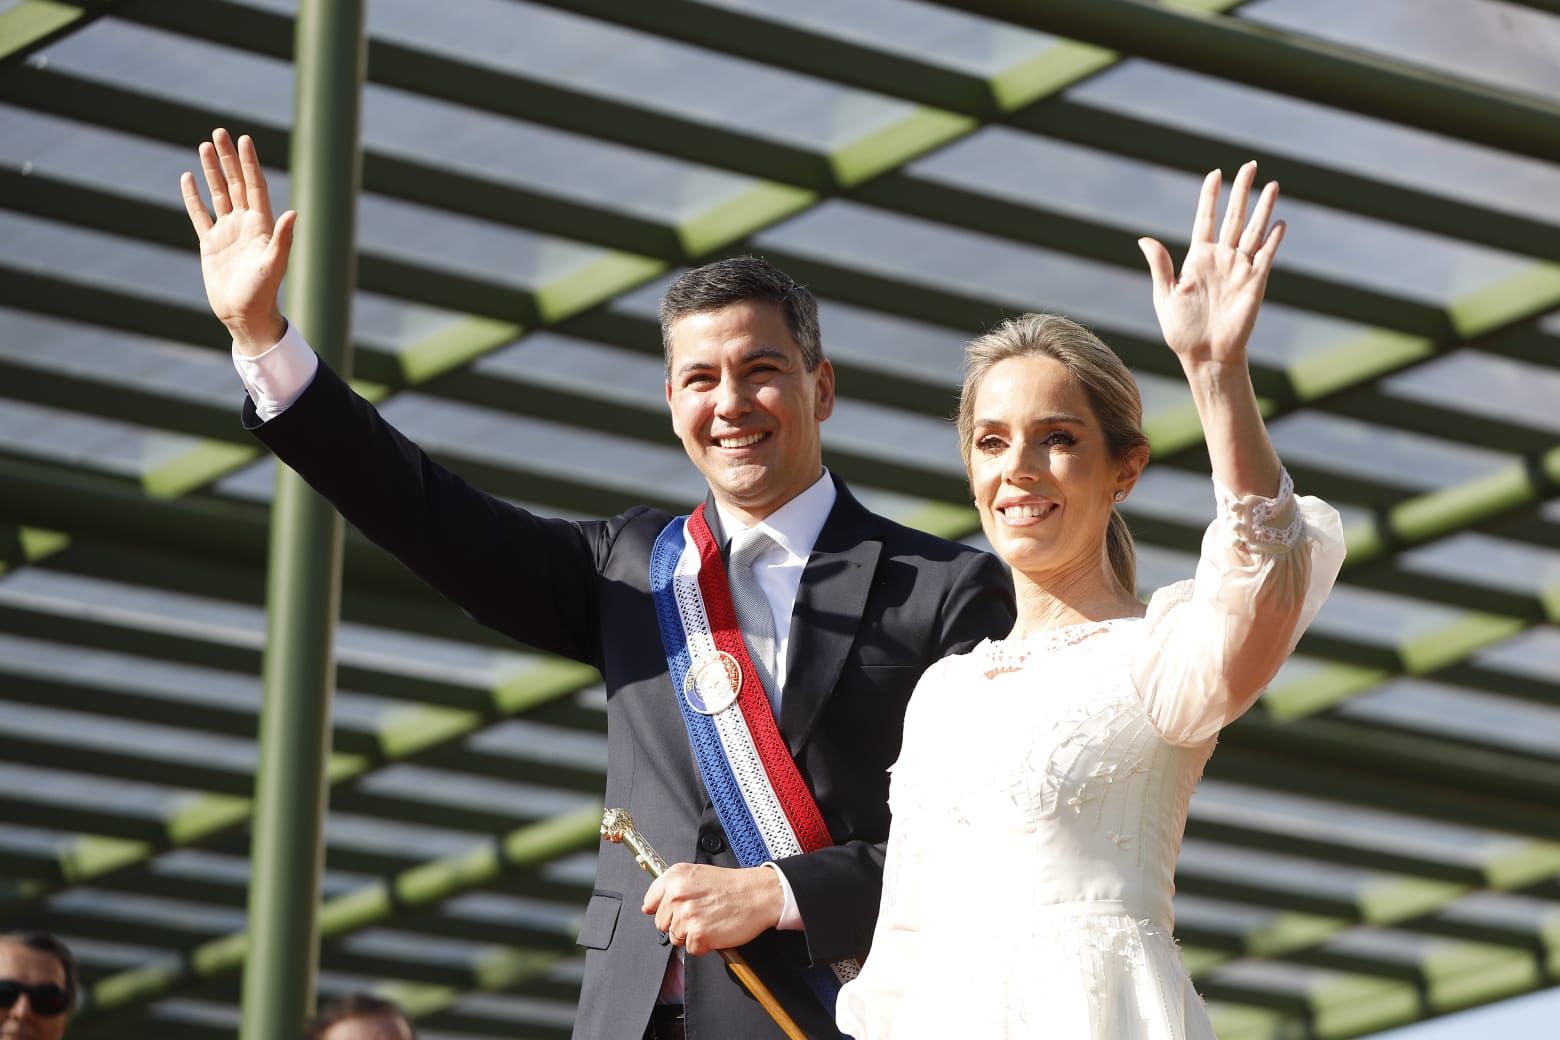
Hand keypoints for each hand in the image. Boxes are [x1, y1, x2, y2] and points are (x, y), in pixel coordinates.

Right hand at [180, 128, 293, 353]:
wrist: (244, 315)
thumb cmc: (262, 293)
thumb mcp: (274, 265)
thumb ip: (283, 238)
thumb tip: (293, 213)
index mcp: (262, 225)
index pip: (255, 186)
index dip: (249, 163)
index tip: (244, 139)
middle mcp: (245, 224)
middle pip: (236, 183)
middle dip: (229, 158)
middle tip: (219, 132)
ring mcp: (227, 232)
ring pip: (219, 194)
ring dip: (213, 170)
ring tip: (205, 146)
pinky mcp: (210, 243)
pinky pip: (200, 214)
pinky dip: (194, 197)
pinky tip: (188, 178)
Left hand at [643, 864, 782, 956]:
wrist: (758, 894)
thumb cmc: (732, 885)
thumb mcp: (696, 873)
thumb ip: (670, 886)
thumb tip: (648, 907)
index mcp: (675, 878)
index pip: (650, 902)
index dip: (664, 909)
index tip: (677, 909)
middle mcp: (677, 895)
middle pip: (662, 923)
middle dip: (679, 923)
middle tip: (701, 914)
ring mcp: (687, 916)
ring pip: (676, 938)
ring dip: (692, 934)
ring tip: (710, 920)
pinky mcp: (698, 934)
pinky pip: (691, 949)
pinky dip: (703, 945)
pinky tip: (715, 930)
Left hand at [1137, 161, 1283, 366]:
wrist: (1204, 356)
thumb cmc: (1182, 330)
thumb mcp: (1165, 295)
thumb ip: (1160, 265)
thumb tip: (1143, 238)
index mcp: (1198, 258)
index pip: (1206, 218)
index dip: (1210, 196)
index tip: (1215, 172)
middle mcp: (1221, 259)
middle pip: (1234, 217)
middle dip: (1242, 191)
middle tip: (1250, 165)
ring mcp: (1240, 269)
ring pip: (1254, 231)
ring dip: (1264, 208)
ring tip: (1272, 184)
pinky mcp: (1255, 283)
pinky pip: (1266, 256)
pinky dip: (1274, 239)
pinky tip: (1280, 221)